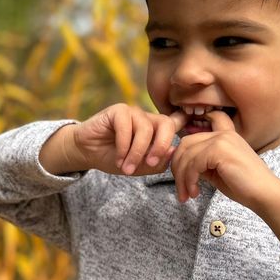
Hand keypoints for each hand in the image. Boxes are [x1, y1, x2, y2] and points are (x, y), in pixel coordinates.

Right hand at [68, 103, 188, 175]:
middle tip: (151, 164)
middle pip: (166, 124)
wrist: (86, 152)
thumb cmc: (113, 158)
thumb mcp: (139, 167)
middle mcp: (147, 119)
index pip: (176, 123)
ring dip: (136, 153)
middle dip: (161, 146)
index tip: (192, 127)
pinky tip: (118, 158)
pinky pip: (126, 127)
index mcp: (156, 130)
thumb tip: (174, 152)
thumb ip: (157, 163)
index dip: (188, 122)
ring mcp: (133, 113)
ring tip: (127, 168)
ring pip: (145, 130)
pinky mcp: (118, 111)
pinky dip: (123, 146)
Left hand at [169, 110, 277, 205]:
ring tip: (187, 195)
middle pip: (185, 144)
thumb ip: (200, 164)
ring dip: (182, 178)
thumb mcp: (216, 172)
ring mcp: (221, 140)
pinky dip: (189, 180)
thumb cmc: (244, 186)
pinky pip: (193, 163)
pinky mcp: (220, 150)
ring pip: (186, 155)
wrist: (264, 193)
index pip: (191, 138)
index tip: (179, 173)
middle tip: (181, 190)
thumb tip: (178, 164)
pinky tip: (195, 192)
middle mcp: (222, 133)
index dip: (180, 154)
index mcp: (223, 135)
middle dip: (177, 168)